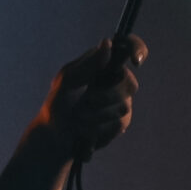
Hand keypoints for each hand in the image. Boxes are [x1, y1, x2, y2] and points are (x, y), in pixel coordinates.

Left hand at [0, 36, 147, 189]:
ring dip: (99, 115)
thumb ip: (88, 65)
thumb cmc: (54, 110)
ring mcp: (118, 105)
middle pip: (128, 81)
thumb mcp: (66, 83)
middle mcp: (111, 83)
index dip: (137, 49)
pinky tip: (89, 136)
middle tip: (84, 104)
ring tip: (80, 123)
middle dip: (106, 94)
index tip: (137, 58)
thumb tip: (108, 45)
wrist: (53, 143)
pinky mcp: (119, 125)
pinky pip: (121, 124)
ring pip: (124, 105)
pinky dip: (103, 130)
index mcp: (99, 67)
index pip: (128, 49)